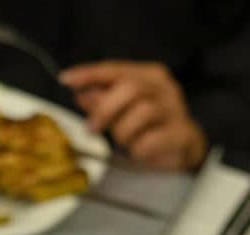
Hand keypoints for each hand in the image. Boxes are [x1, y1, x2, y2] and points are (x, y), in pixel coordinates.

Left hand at [59, 61, 207, 170]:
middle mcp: (163, 87)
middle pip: (130, 88)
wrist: (183, 146)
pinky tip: (140, 151)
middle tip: (92, 128)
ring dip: (124, 132)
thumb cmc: (149, 126)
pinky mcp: (180, 132)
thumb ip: (102, 101)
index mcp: (148, 75)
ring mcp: (174, 109)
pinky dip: (138, 150)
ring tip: (126, 141)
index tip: (66, 79)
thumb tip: (81, 94)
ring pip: (141, 113)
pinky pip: (150, 141)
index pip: (115, 69)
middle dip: (105, 108)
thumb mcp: (122, 111)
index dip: (90, 73)